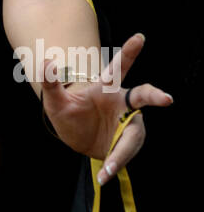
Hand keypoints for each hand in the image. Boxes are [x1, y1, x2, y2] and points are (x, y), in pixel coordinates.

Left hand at [41, 33, 171, 183]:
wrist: (74, 139)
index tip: (139, 37)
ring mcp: (126, 123)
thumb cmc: (67, 114)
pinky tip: (106, 174)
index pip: (119, 67)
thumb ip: (50, 83)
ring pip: (133, 134)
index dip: (129, 52)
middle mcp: (122, 103)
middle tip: (166, 99)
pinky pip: (124, 153)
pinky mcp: (125, 142)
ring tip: (109, 166)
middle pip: (142, 97)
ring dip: (123, 151)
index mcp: (106, 87)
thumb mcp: (54, 101)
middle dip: (154, 96)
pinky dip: (115, 163)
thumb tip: (45, 61)